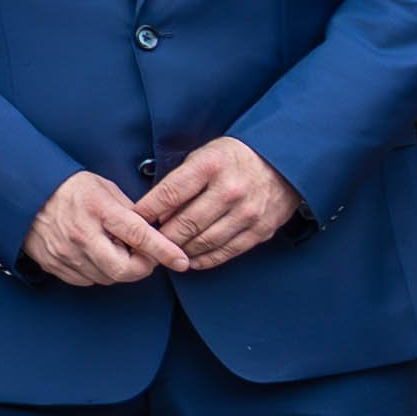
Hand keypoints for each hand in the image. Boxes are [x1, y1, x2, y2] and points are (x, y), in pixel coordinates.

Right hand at [21, 169, 188, 287]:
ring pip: (108, 278)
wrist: (24, 193)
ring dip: (118, 268)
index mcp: (98, 209)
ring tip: (111, 246)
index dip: (164, 250)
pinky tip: (93, 253)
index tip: (181, 261)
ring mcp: (66, 253)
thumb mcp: (104, 188)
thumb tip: (154, 231)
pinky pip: (88, 280)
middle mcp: (82, 234)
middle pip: (125, 270)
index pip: (139, 235)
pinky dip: (98, 271)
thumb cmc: (68, 187)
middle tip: (143, 254)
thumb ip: (130, 212)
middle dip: (141, 266)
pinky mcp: (55, 266)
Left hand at [137, 137, 302, 270]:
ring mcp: (247, 212)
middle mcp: (229, 190)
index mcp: (210, 166)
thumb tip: (156, 212)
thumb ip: (181, 181)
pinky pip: (226, 251)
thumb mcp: (204, 156)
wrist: (283, 163)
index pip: (170, 193)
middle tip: (148, 244)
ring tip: (168, 253)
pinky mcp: (260, 230)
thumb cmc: (233, 159)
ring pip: (204, 242)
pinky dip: (205, 259)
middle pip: (186, 223)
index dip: (147, 211)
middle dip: (162, 237)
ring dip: (182, 251)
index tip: (133, 221)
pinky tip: (192, 259)